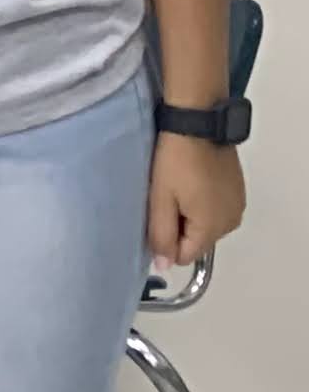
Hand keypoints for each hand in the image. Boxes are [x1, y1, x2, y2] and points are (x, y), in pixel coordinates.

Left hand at [149, 132, 244, 268]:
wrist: (197, 124)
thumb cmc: (173, 163)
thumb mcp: (159, 200)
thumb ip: (161, 235)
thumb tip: (164, 266)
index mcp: (213, 228)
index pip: (185, 256)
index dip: (166, 243)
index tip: (155, 218)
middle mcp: (231, 222)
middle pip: (196, 242)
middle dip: (177, 229)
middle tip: (163, 201)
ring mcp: (237, 206)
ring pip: (205, 226)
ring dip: (188, 216)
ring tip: (174, 190)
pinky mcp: (237, 191)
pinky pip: (214, 211)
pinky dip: (200, 204)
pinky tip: (189, 184)